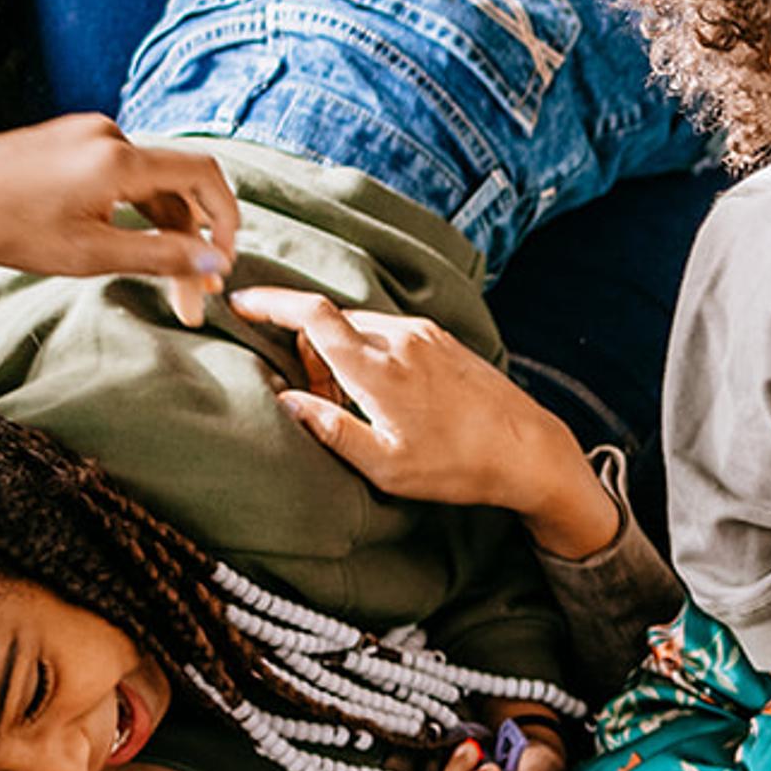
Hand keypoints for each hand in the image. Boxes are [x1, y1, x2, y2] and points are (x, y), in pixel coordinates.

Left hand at [0, 116, 241, 361]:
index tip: (225, 259)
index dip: (228, 217)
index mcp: (117, 158)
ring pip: (146, 185)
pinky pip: (117, 176)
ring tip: (156, 279)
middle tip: (191, 297)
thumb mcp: (93, 255)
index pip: (203, 175)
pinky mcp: (63, 141)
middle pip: (175, 187)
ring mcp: (81, 134)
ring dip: (161, 231)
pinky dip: (132, 212)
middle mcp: (105, 135)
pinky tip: (119, 244)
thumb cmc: (9, 231)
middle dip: (190, 242)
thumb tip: (216, 263)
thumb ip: (163, 256)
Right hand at [229, 287, 616, 557]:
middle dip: (310, 350)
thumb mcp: (386, 466)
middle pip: (332, 323)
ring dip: (344, 354)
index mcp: (377, 366)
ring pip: (361, 328)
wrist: (531, 451)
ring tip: (362, 405)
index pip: (310, 314)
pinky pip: (391, 334)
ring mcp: (426, 334)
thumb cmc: (459, 467)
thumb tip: (286, 400)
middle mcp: (400, 338)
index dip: (268, 303)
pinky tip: (392, 396)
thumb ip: (330, 429)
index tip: (239, 303)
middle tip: (323, 398)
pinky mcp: (445, 340)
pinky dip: (374, 353)